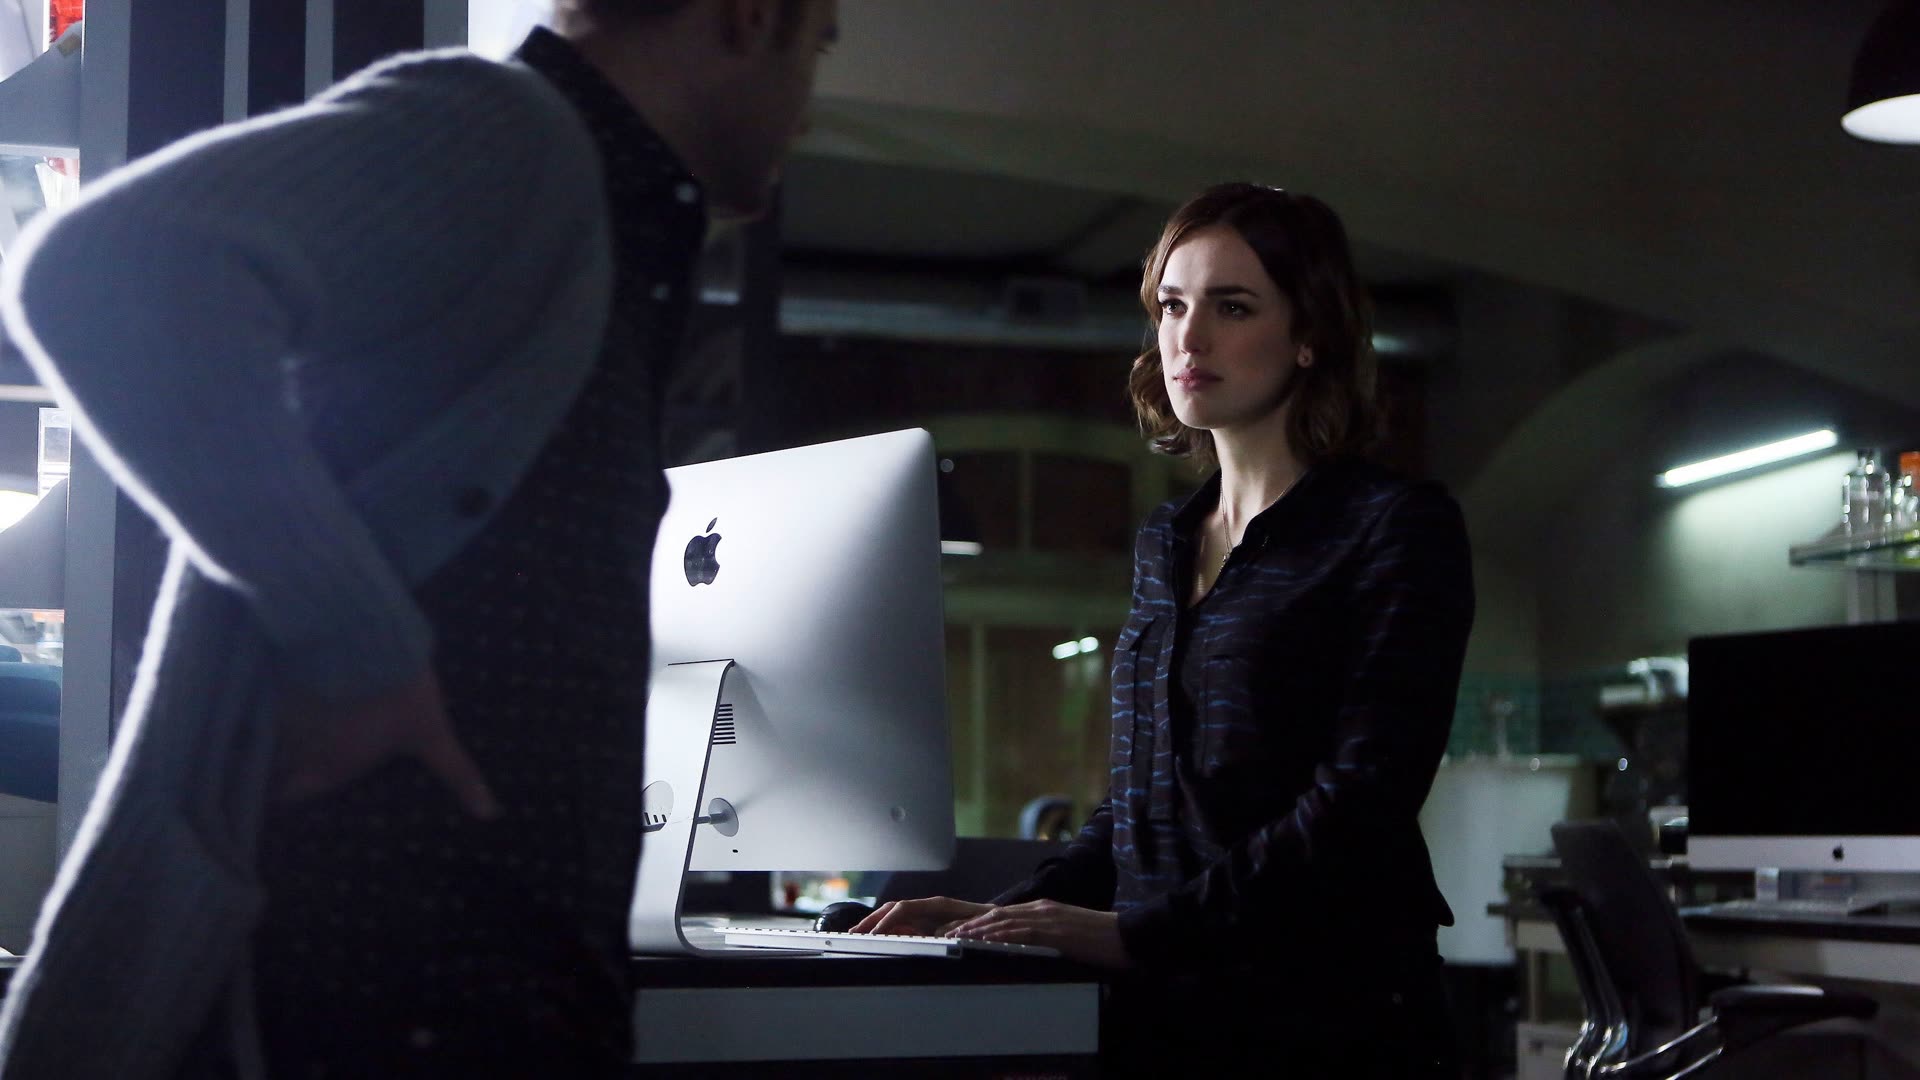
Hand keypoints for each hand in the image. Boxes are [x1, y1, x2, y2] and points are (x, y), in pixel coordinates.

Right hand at [271, 670, 498, 818]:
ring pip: (260, 733)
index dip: (288, 796)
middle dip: (272, 766)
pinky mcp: (265, 677)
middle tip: (278, 759)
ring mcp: (274, 712)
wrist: (359, 629)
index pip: (291, 797)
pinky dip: (257, 699)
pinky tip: (265, 688)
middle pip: (270, 768)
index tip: (284, 796)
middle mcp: (293, 748)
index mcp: (330, 768)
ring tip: (272, 724)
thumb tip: (491, 814)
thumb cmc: (398, 690)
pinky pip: (254, 697)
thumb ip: (456, 773)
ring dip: (265, 732)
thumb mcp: (431, 732)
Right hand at [849, 896, 991, 936]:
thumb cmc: (986, 923)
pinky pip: (903, 925)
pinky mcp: (927, 924)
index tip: (875, 934)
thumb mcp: (972, 926)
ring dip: (876, 925)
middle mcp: (928, 907)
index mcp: (937, 904)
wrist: (999, 920)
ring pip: (894, 916)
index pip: (904, 908)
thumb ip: (952, 929)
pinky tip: (877, 939)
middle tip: (853, 933)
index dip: (887, 921)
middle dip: (872, 920)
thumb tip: (935, 933)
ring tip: (858, 936)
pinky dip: (887, 930)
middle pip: (893, 909)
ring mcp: (926, 914)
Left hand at [950, 900, 1132, 967]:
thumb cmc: (1099, 940)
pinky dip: (998, 936)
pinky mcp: (1054, 931)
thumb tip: (1026, 950)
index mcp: (1043, 910)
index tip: (957, 931)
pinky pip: (1020, 932)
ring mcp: (1047, 918)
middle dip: (969, 925)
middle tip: (946, 934)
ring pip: (1003, 921)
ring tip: (956, 938)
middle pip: (996, 915)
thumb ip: (1045, 938)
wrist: (1126, 935)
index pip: (1002, 914)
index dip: (977, 922)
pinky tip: (985, 942)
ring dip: (976, 930)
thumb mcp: (1066, 936)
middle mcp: (1041, 909)